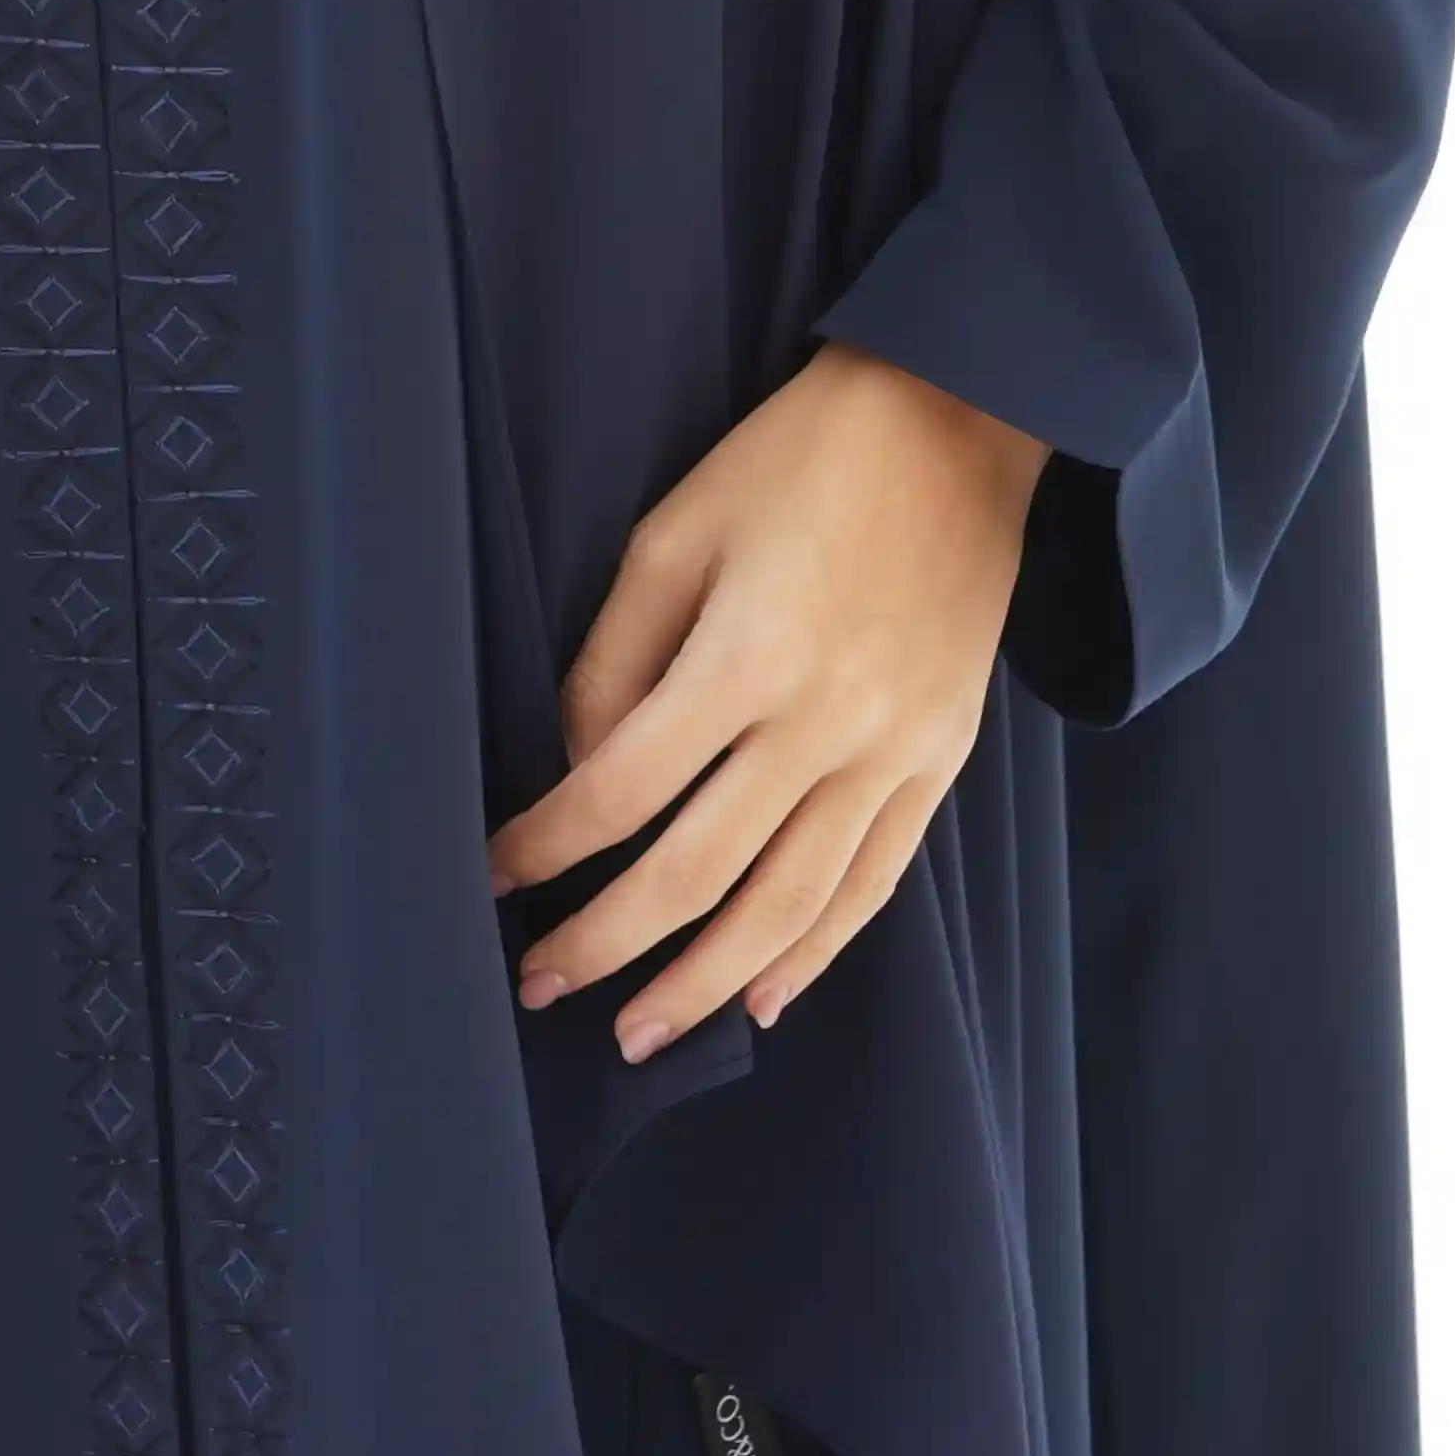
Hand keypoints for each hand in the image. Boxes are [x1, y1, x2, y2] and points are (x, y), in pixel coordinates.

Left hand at [481, 341, 1051, 1055]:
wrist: (959, 422)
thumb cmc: (799, 459)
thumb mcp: (675, 530)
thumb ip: (616, 657)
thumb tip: (579, 766)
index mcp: (745, 658)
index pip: (621, 792)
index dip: (546, 846)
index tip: (495, 874)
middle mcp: (824, 724)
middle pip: (697, 872)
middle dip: (608, 943)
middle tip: (540, 985)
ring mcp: (893, 752)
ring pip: (789, 904)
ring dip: (705, 980)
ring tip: (639, 1033)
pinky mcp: (941, 759)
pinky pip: (874, 881)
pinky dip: (817, 950)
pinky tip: (764, 995)